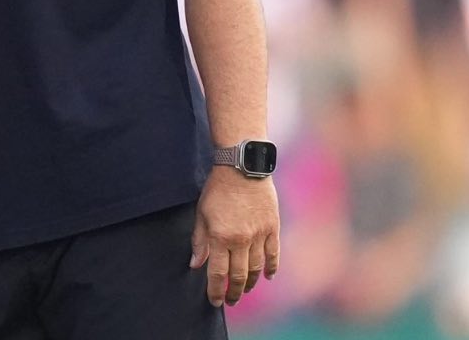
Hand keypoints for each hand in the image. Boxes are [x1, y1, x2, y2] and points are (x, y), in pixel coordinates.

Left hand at [190, 169, 279, 306]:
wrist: (242, 168)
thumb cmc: (217, 189)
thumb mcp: (201, 214)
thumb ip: (199, 241)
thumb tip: (195, 264)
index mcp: (220, 237)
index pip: (217, 273)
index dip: (215, 290)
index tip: (215, 301)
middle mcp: (240, 240)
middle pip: (238, 276)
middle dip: (233, 292)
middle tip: (231, 301)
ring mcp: (259, 235)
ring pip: (256, 268)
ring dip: (251, 283)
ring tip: (246, 290)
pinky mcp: (272, 228)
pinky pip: (273, 254)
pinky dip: (271, 268)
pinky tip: (267, 277)